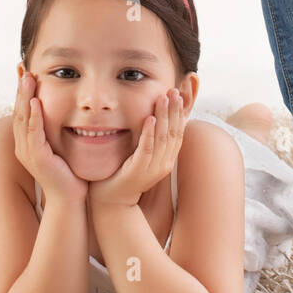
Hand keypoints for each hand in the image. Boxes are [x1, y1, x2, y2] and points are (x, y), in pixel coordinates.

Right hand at [12, 72, 87, 205]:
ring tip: (27, 78)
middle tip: (22, 68)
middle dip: (20, 88)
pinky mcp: (37, 158)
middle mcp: (23, 145)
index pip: (22, 111)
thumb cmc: (69, 173)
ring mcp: (28, 152)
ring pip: (23, 119)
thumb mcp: (60, 146)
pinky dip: (34, 116)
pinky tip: (35, 102)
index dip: (22, 91)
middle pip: (18, 111)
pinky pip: (34, 133)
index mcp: (27, 142)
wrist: (70, 200)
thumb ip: (57, 130)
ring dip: (25, 97)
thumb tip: (66, 111)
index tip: (24, 71)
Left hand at [87, 88, 185, 210]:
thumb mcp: (142, 154)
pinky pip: (146, 149)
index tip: (179, 95)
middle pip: (173, 133)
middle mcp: (164, 164)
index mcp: (167, 159)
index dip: (180, 114)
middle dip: (174, 110)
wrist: (112, 200)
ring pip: (162, 138)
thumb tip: (154, 116)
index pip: (178, 132)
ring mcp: (152, 169)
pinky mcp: (138, 171)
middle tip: (173, 91)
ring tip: (163, 98)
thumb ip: (150, 138)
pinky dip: (149, 133)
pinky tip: (149, 119)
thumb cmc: (124, 173)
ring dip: (163, 116)